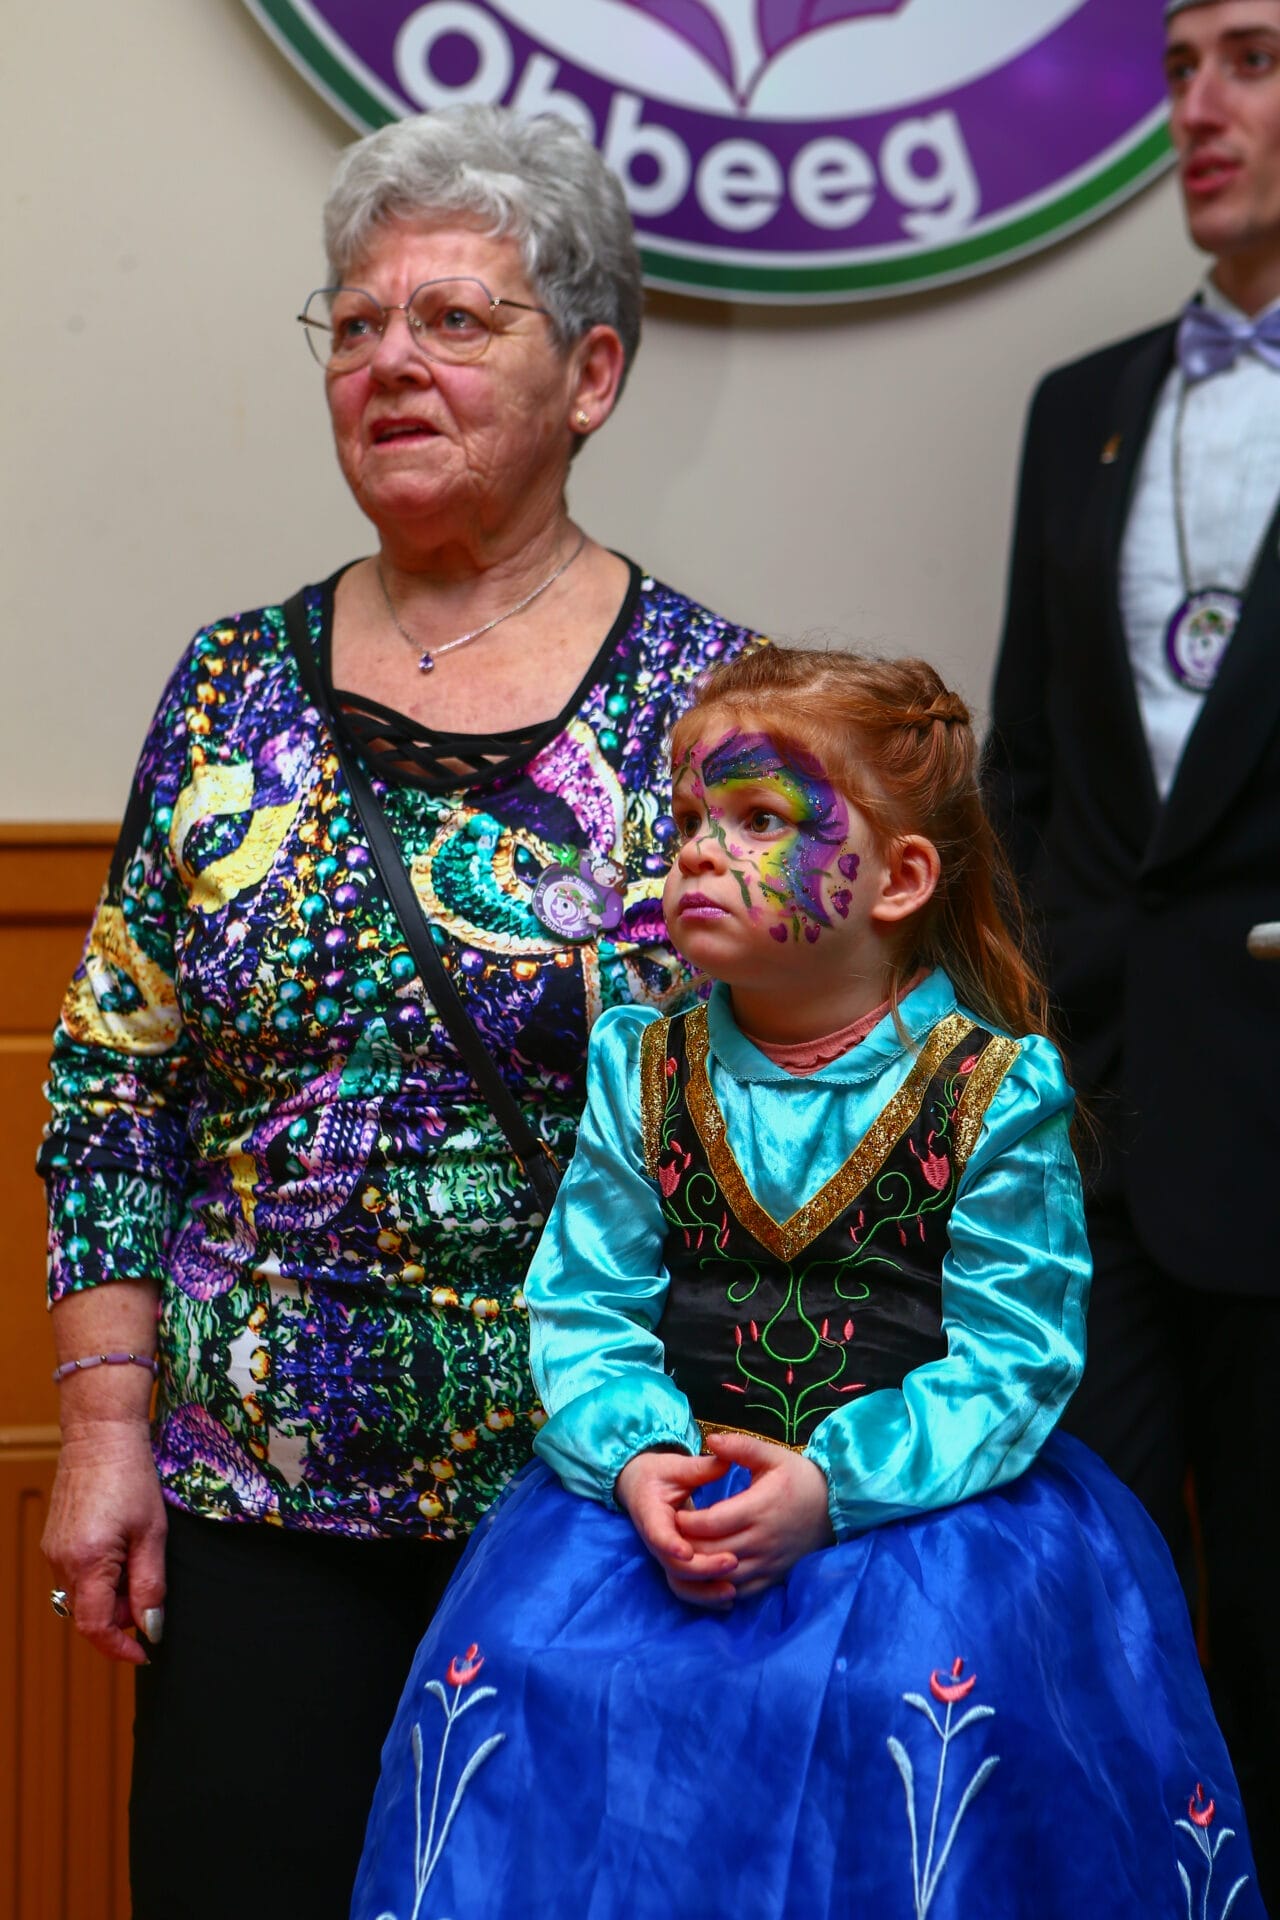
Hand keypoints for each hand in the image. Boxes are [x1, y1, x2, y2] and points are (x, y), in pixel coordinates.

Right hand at [42, 1420, 167, 1664]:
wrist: (100, 1436)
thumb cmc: (131, 1477)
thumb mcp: (152, 1533)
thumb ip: (150, 1585)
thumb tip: (151, 1628)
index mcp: (87, 1562)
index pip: (96, 1628)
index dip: (119, 1648)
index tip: (144, 1653)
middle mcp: (61, 1562)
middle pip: (88, 1615)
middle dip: (120, 1618)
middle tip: (149, 1594)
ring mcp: (53, 1551)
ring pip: (81, 1597)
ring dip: (110, 1597)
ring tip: (136, 1563)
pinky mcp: (53, 1541)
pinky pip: (74, 1577)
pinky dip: (98, 1579)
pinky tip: (119, 1552)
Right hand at [615, 1448, 738, 1607]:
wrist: (642, 1488)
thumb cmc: (660, 1474)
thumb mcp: (676, 1466)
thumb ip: (700, 1467)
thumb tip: (726, 1459)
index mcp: (651, 1514)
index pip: (658, 1535)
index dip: (671, 1545)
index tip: (688, 1551)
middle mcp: (656, 1541)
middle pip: (674, 1565)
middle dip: (702, 1568)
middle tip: (732, 1561)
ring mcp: (665, 1556)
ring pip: (680, 1584)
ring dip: (705, 1591)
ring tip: (733, 1590)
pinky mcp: (676, 1565)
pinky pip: (688, 1588)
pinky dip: (706, 1597)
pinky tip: (730, 1599)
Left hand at [674, 1431, 833, 1595]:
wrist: (833, 1505)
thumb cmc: (798, 1477)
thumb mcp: (772, 1455)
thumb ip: (740, 1447)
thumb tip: (710, 1438)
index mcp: (759, 1508)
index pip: (712, 1523)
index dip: (688, 1522)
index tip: (674, 1513)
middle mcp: (762, 1539)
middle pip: (713, 1552)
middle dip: (687, 1547)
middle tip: (671, 1536)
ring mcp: (769, 1562)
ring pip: (724, 1576)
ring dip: (701, 1569)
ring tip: (685, 1554)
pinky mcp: (774, 1576)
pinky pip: (742, 1591)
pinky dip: (720, 1587)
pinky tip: (707, 1575)